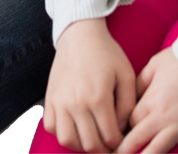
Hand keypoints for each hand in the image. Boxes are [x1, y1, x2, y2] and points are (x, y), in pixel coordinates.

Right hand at [44, 19, 136, 153]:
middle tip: (110, 146)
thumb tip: (121, 128)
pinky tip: (75, 127)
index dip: (119, 145)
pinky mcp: (49, 99)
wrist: (80, 35)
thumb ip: (128, 105)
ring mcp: (60, 102)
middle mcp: (76, 104)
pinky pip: (51, 127)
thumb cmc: (106, 53)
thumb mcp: (126, 74)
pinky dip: (62, 133)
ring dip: (81, 146)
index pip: (109, 138)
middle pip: (89, 144)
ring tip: (92, 140)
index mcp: (98, 98)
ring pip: (67, 140)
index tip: (123, 142)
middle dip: (103, 150)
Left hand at [116, 48, 177, 153]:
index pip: (128, 124)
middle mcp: (163, 118)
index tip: (119, 136)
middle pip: (136, 143)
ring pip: (158, 152)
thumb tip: (129, 99)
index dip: (122, 131)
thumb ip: (139, 84)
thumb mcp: (153, 66)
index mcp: (150, 102)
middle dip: (123, 152)